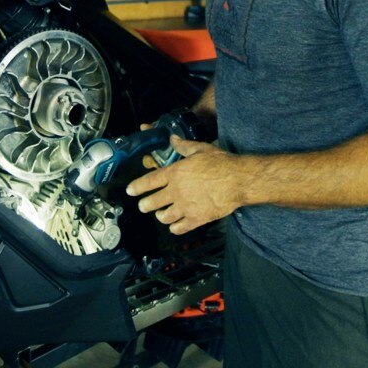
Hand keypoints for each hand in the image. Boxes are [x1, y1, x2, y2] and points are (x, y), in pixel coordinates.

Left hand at [126, 136, 243, 233]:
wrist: (237, 180)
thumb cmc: (220, 163)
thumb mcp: (200, 149)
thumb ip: (183, 146)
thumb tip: (173, 139)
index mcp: (175, 173)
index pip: (150, 181)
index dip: (137, 186)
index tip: (130, 191)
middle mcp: (176, 191)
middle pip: (153, 202)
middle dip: (145, 205)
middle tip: (143, 206)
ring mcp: (185, 207)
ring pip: (164, 217)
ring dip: (160, 216)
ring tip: (160, 215)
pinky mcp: (196, 219)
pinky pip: (180, 228)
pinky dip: (175, 228)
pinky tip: (174, 227)